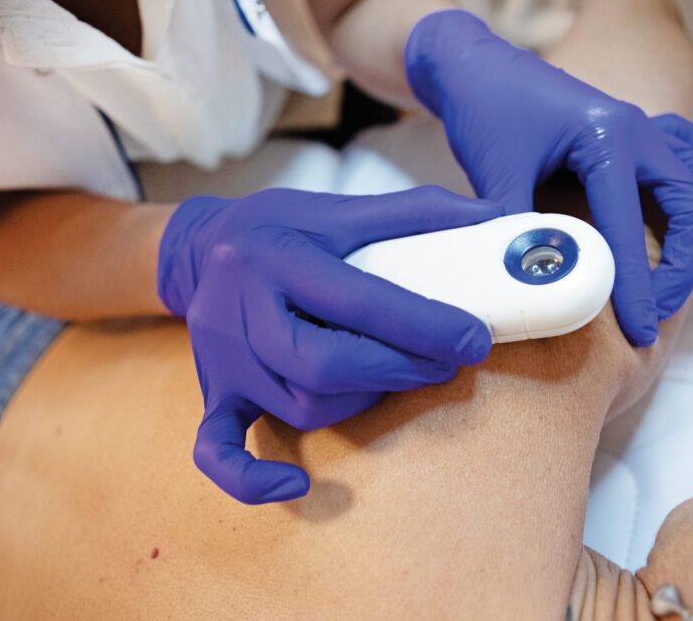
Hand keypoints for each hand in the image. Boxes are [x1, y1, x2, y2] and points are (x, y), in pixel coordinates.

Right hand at [157, 186, 502, 503]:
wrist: (200, 247)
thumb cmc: (278, 228)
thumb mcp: (337, 206)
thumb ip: (414, 213)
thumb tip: (491, 215)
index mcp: (275, 254)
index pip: (356, 298)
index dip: (422, 324)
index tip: (472, 338)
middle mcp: (240, 309)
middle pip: (323, 362)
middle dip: (397, 369)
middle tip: (447, 362)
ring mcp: (224, 358)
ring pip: (299, 405)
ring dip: (361, 399)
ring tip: (398, 375)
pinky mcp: (215, 392)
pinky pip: (217, 448)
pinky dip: (252, 477)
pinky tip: (295, 486)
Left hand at [405, 10, 692, 345]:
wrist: (475, 64)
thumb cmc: (485, 109)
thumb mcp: (495, 172)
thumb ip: (516, 227)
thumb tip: (533, 283)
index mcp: (605, 135)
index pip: (631, 223)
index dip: (638, 283)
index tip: (641, 329)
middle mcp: (635, 127)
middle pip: (690, 200)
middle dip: (686, 260)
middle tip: (664, 310)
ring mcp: (639, 125)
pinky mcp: (631, 128)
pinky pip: (689, 149)